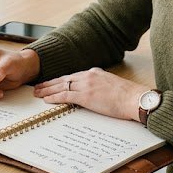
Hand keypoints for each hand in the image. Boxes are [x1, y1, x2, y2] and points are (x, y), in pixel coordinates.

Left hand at [33, 68, 151, 120]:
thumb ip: (100, 85)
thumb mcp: (111, 85)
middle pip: (63, 79)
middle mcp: (88, 76)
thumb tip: (94, 92)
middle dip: (49, 83)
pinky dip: (54, 97)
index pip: (72, 76)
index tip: (51, 83)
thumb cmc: (128, 96)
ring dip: (47, 90)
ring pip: (61, 86)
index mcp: (94, 73)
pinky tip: (46, 99)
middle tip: (38, 87)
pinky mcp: (86, 96)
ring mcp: (86, 85)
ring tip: (37, 93)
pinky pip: (65, 95)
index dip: (59, 80)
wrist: (135, 99)